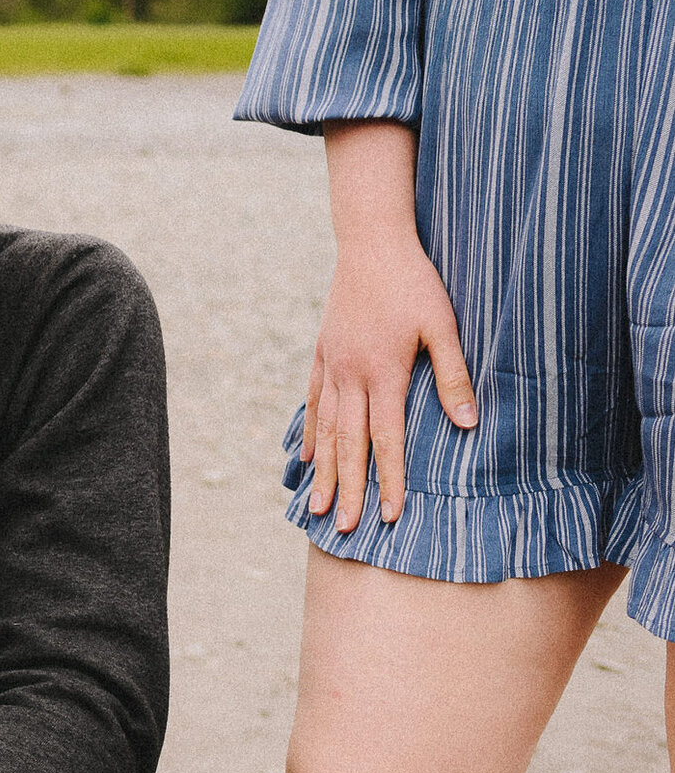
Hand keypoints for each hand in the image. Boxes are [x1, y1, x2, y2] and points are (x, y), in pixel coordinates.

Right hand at [307, 121, 475, 530]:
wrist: (371, 244)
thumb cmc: (415, 284)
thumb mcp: (445, 326)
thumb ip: (454, 375)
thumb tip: (466, 424)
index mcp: (383, 371)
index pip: (387, 438)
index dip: (390, 479)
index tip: (391, 516)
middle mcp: (350, 375)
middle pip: (348, 444)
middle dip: (348, 489)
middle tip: (342, 528)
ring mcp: (330, 366)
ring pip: (325, 429)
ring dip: (323, 472)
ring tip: (316, 506)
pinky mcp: (322, 355)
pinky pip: (313, 404)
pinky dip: (310, 434)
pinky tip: (306, 458)